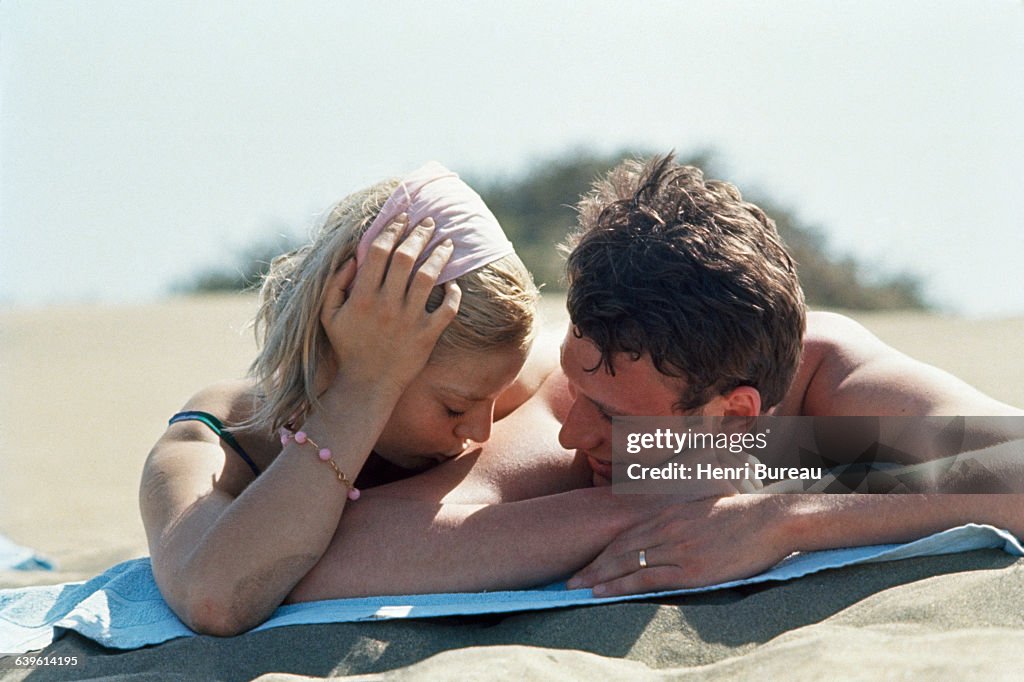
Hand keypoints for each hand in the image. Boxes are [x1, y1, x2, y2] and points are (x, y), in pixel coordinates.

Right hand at [319, 214, 460, 397]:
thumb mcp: (329, 314)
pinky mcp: (427, 336)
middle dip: (419, 234)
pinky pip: (447, 310)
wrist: (367, 385)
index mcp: (362, 296)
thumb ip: (335, 283)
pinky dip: (453, 294)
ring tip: (447, 242)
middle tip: (430, 222)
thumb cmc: (348, 347)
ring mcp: (409, 320)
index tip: (402, 217)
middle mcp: (387, 305)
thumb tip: (353, 256)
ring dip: (440, 256)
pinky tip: (454, 282)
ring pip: (428, 277)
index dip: (392, 229)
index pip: (380, 251)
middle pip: (406, 258)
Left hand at [566, 495, 792, 595]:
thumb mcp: (703, 506)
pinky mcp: (691, 568)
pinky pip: (648, 578)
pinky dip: (622, 585)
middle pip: (619, 547)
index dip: (602, 548)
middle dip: (591, 564)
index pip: (625, 533)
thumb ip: (681, 515)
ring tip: (578, 588)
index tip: (584, 559)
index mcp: (669, 513)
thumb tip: (669, 524)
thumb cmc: (742, 515)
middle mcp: (667, 528)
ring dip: (599, 576)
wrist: (770, 520)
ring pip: (627, 563)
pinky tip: (605, 592)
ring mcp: (677, 548)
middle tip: (569, 578)